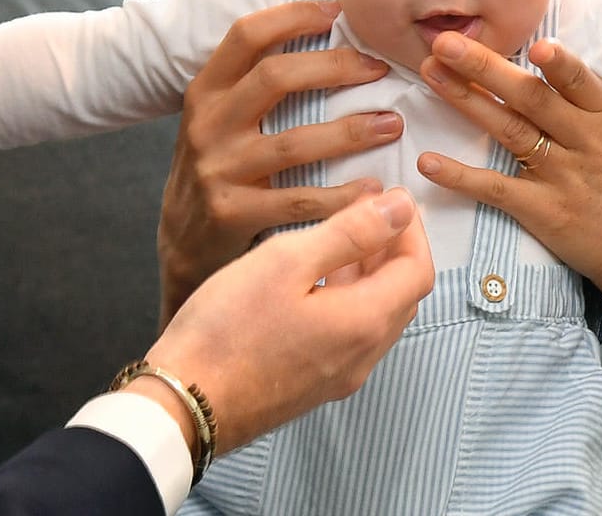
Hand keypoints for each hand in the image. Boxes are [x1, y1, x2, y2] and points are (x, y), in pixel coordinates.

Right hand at [144, 186, 433, 454]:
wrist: (184, 403)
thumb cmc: (227, 328)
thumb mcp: (287, 261)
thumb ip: (350, 232)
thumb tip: (400, 208)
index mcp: (364, 323)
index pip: (418, 270)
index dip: (411, 229)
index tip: (390, 198)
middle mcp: (362, 357)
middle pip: (402, 295)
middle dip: (395, 249)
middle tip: (368, 211)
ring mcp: (339, 377)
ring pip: (376, 316)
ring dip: (371, 274)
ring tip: (341, 237)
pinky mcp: (313, 385)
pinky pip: (350, 335)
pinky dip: (348, 299)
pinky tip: (315, 280)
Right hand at [160, 0, 403, 323]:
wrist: (182, 240)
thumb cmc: (219, 166)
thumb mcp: (221, 117)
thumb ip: (255, 82)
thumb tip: (322, 27)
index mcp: (206, 90)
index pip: (246, 35)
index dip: (293, 16)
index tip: (338, 13)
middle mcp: (208, 124)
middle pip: (275, 77)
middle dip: (336, 67)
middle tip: (380, 68)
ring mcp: (218, 169)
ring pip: (293, 142)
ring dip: (351, 132)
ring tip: (392, 125)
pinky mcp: (232, 213)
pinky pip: (298, 200)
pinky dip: (342, 196)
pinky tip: (373, 189)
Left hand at [414, 31, 601, 290]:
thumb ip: (581, 94)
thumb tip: (535, 50)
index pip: (579, 81)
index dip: (558, 63)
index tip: (533, 44)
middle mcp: (585, 139)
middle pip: (530, 98)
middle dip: (485, 66)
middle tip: (445, 42)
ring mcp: (563, 176)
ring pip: (509, 130)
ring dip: (465, 100)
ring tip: (431, 75)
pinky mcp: (544, 210)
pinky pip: (496, 189)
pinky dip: (460, 176)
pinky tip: (428, 162)